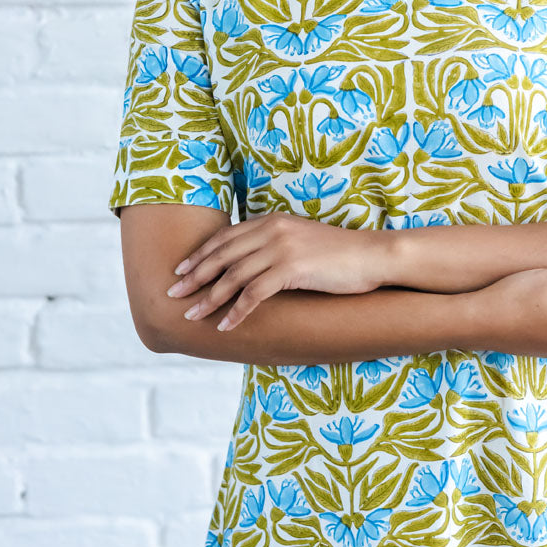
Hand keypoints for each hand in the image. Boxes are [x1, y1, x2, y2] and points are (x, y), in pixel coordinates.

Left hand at [166, 211, 386, 330]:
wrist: (373, 256)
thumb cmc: (340, 254)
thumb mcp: (302, 241)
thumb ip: (275, 246)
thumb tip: (251, 266)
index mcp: (272, 221)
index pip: (226, 237)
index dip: (201, 254)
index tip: (181, 269)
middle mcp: (272, 230)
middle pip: (222, 255)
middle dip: (195, 276)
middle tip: (172, 293)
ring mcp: (282, 248)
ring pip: (233, 276)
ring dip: (210, 298)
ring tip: (192, 315)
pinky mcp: (292, 269)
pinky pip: (254, 294)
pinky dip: (237, 312)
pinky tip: (226, 325)